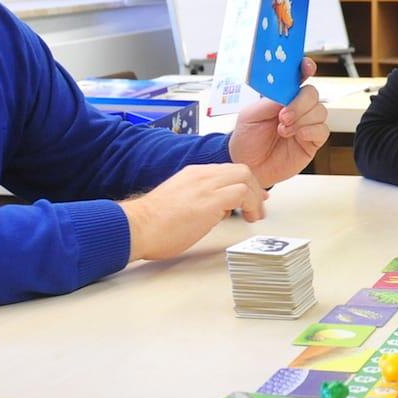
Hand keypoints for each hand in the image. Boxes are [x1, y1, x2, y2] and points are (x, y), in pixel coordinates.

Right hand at [123, 162, 265, 261]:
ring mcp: (205, 186)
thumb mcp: (179, 203)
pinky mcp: (209, 202)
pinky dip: (251, 204)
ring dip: (256, 197)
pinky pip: (241, 193)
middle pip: (241, 170)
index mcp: (192, 175)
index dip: (244, 183)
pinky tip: (248, 218)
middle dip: (255, 187)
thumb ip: (199, 201)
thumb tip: (218, 211)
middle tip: (260, 205)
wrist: (137, 227)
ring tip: (255, 215)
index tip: (252, 197)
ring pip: (245, 177)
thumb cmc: (152, 223)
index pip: (227, 171)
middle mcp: (201, 175)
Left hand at [228, 58, 327, 186]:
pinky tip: (297, 136)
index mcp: (282, 96)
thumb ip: (269, 102)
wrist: (248, 166)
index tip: (306, 67)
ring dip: (302, 119)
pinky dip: (311, 130)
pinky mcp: (312, 141)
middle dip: (300, 103)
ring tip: (283, 130)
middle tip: (283, 116)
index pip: (299, 77)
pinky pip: (322, 130)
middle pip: (312, 93)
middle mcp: (297, 108)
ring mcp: (306, 124)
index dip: (305, 68)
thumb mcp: (250, 115)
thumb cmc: (247, 139)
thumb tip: (287, 92)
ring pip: (320, 111)